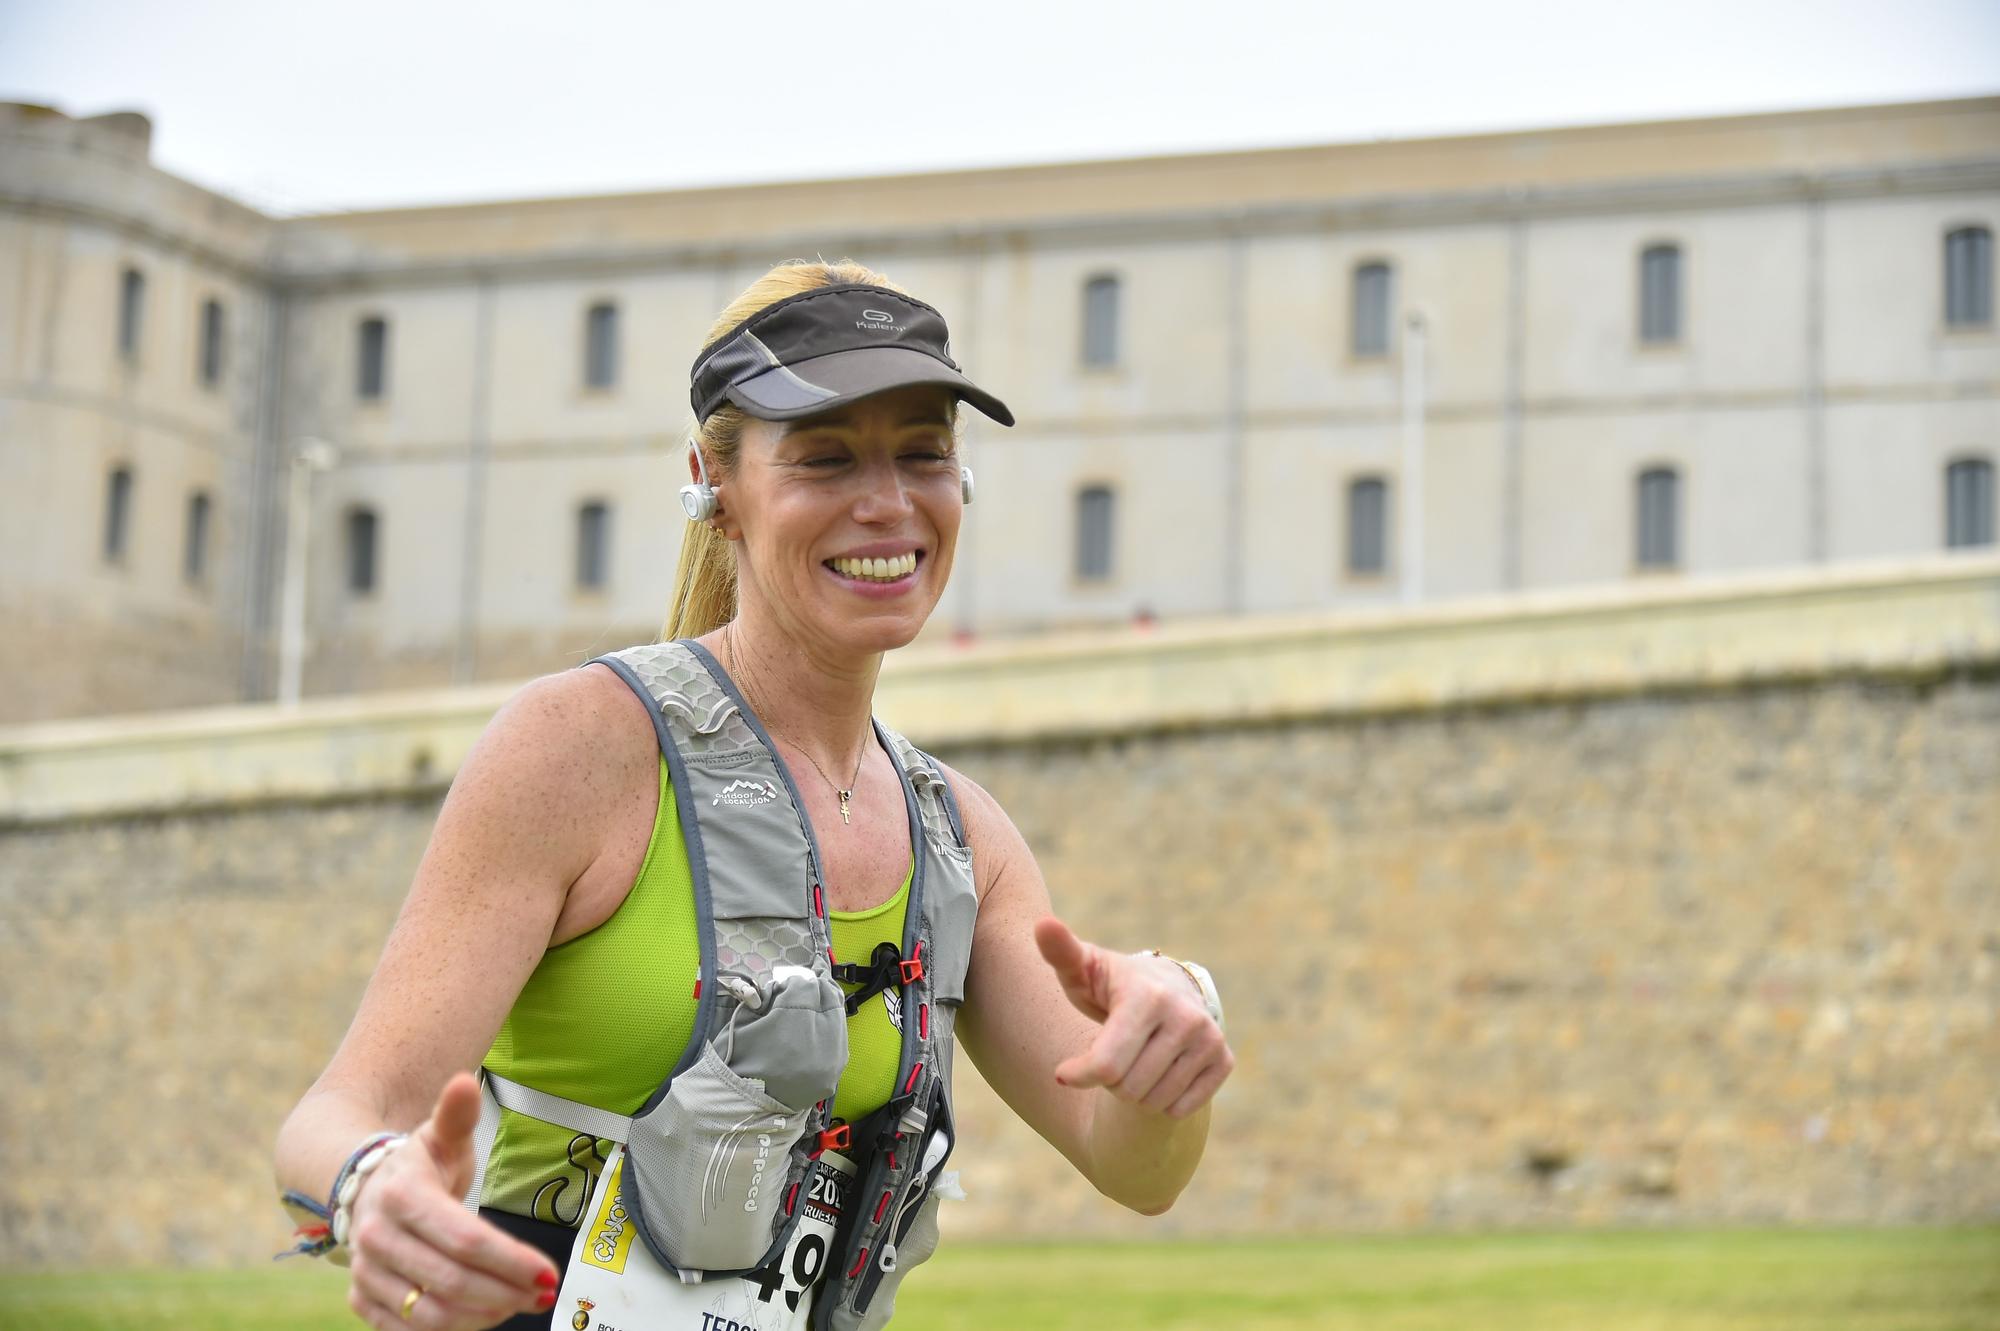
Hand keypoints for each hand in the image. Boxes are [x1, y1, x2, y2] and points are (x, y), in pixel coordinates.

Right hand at [345, 1072, 559, 1329]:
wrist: (360, 1189)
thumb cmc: (417, 1164)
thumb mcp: (439, 1135)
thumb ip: (457, 1114)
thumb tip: (464, 1082)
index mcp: (402, 1196)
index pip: (465, 1239)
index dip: (510, 1260)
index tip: (549, 1272)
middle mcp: (377, 1238)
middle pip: (451, 1280)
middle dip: (505, 1292)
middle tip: (543, 1293)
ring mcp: (366, 1274)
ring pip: (430, 1314)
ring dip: (482, 1316)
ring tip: (519, 1304)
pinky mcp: (362, 1301)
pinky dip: (450, 1330)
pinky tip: (483, 1316)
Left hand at [1034, 916, 1233, 1118]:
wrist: (1165, 985)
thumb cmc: (1109, 985)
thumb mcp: (1082, 968)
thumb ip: (1059, 951)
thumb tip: (1043, 926)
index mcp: (1147, 996)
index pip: (1105, 1066)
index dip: (1079, 1075)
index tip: (1065, 1070)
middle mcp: (1185, 1017)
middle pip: (1127, 1088)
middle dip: (1109, 1079)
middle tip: (1112, 1052)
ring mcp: (1209, 1038)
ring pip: (1153, 1102)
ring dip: (1134, 1091)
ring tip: (1134, 1058)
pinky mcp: (1223, 1059)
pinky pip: (1180, 1110)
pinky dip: (1161, 1100)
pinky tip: (1158, 1071)